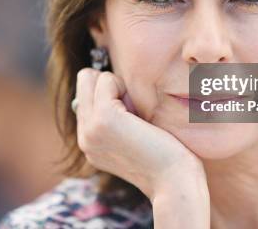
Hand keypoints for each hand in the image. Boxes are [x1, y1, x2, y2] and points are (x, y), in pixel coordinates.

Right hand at [74, 68, 205, 200]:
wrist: (174, 180)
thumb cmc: (164, 157)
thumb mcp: (130, 138)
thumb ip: (115, 118)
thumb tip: (108, 83)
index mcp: (89, 142)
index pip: (84, 95)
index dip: (110, 93)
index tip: (131, 116)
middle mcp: (83, 136)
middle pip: (83, 81)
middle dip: (109, 84)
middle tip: (132, 110)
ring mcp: (90, 128)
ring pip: (90, 77)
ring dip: (117, 86)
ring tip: (135, 115)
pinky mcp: (103, 118)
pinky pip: (105, 79)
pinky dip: (123, 86)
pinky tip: (138, 113)